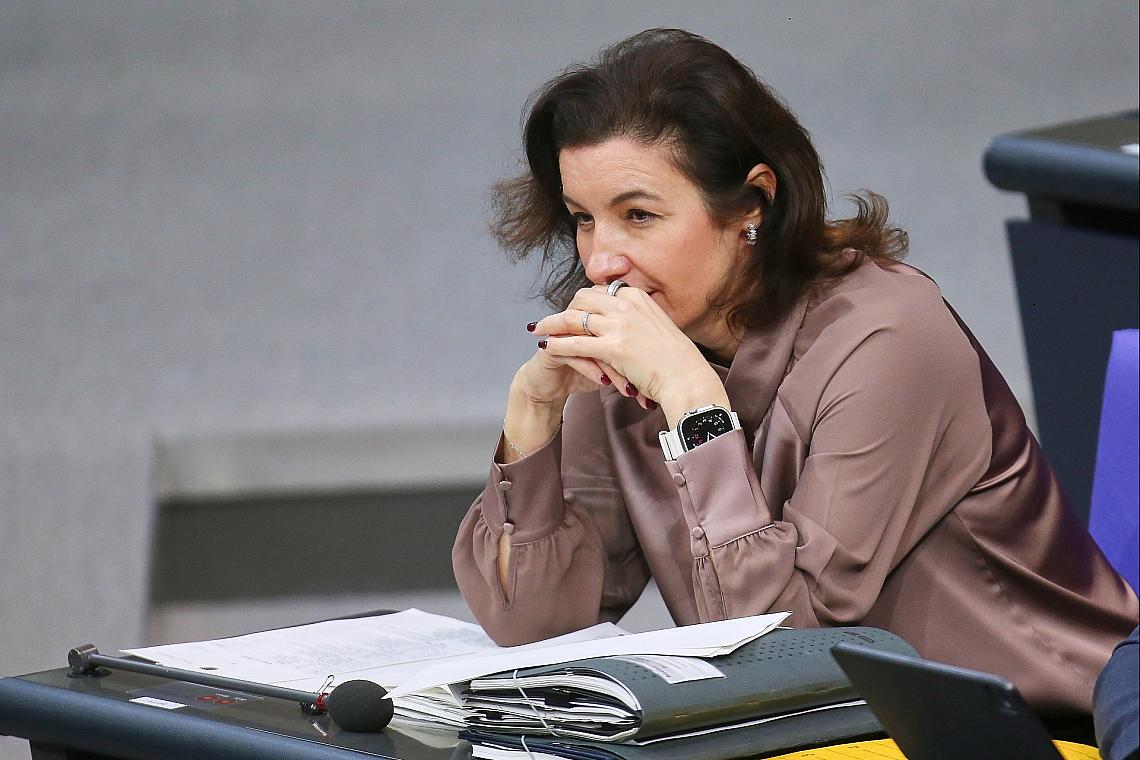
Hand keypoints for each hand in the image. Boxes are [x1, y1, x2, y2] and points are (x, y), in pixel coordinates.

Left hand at [531, 285, 728, 425]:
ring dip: (552, 324)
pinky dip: (558, 344)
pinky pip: (576, 342)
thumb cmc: (676, 361)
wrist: (687, 379)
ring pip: (574, 318)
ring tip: (537, 330)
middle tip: (550, 321)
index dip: (582, 302)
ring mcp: (621, 324)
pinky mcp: (614, 347)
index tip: (572, 311)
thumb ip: (639, 321)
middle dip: (564, 309)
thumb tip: (625, 325)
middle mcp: (628, 305)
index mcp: (638, 297)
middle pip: (582, 298)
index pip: (600, 291)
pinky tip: (546, 347)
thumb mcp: (658, 328)